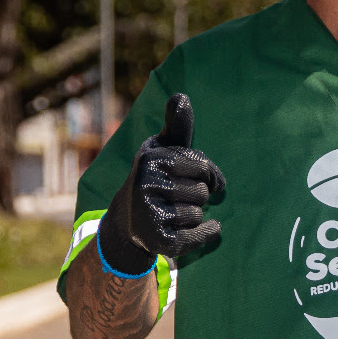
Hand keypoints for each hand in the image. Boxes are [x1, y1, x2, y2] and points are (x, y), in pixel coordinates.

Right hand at [97, 93, 225, 274]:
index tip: (199, 177)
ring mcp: (149, 215)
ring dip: (194, 214)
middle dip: (196, 195)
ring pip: (199, 213)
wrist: (129, 221)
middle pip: (202, 192)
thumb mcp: (163, 149)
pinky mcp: (158, 241)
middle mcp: (145, 186)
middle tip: (176, 196)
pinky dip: (206, 232)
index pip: (203, 166)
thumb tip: (181, 97)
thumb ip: (177, 125)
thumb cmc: (156, 177)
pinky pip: (200, 234)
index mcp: (151, 159)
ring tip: (172, 211)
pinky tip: (194, 229)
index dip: (208, 174)